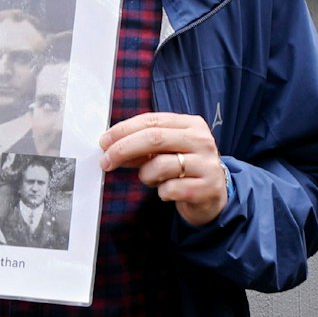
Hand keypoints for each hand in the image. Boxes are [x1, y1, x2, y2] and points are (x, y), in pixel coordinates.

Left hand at [98, 111, 226, 226]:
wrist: (213, 195)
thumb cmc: (183, 168)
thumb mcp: (165, 151)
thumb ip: (142, 146)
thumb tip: (110, 146)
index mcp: (191, 124)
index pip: (151, 120)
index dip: (123, 130)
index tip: (104, 142)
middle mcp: (202, 140)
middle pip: (153, 138)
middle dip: (123, 149)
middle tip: (106, 161)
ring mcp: (207, 164)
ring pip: (160, 165)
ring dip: (145, 175)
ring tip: (152, 179)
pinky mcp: (207, 188)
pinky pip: (170, 189)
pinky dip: (161, 192)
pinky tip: (168, 191)